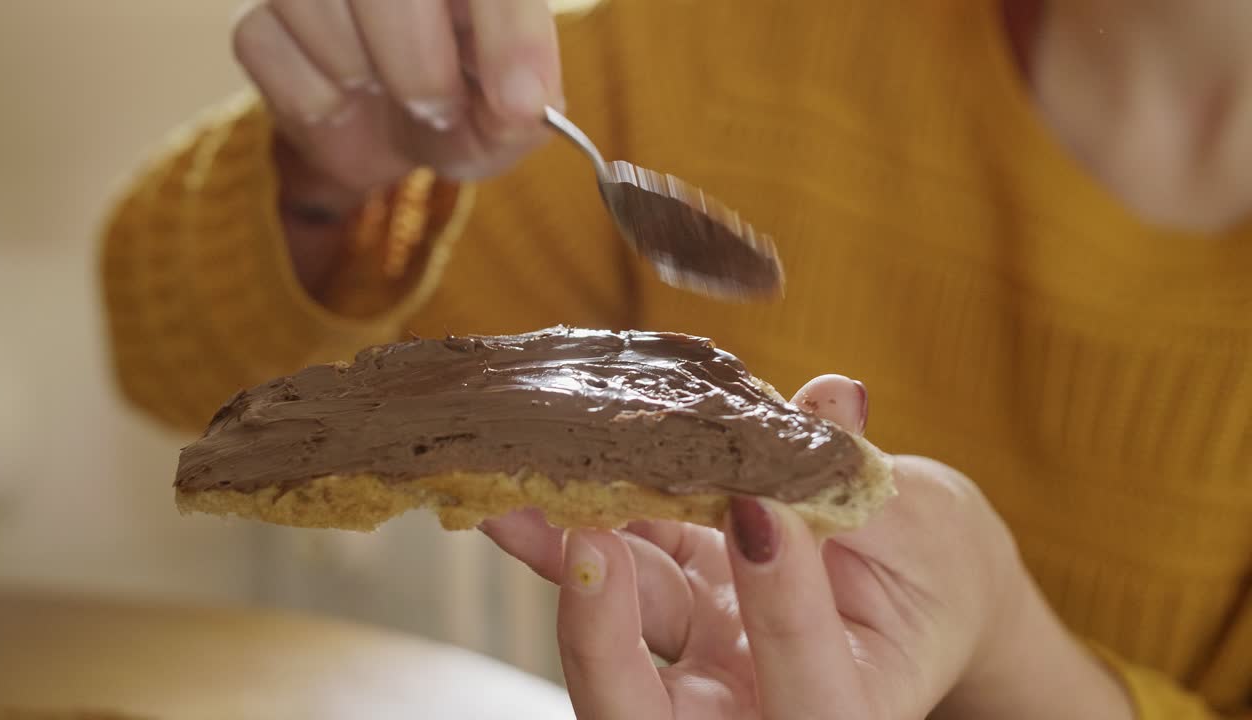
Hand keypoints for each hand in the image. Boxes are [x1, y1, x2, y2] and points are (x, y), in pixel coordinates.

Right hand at [233, 0, 561, 200]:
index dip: (508, 37)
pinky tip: (343, 100)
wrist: (403, 131)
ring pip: (318, 5)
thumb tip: (522, 103)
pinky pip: (267, 47)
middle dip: (419, 69)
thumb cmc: (467, 101)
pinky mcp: (259, 18)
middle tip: (439, 109)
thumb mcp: (512, 116)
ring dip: (363, 78)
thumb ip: (526, 105)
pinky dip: (314, 102)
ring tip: (386, 90)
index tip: (521, 103)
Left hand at [482, 375, 1134, 718]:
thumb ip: (866, 480)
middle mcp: (755, 704)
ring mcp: (703, 662)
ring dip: (564, 570)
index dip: (781, 603)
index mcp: (850, 709)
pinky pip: (614, 578)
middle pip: (656, 718)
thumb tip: (833, 399)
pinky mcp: (673, 607)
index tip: (761, 506)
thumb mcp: (927, 534)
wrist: (915, 585)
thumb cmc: (935, 571)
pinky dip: (565, 539)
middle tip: (595, 552)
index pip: (810, 687)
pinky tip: (523, 497)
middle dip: (605, 648)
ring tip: (516, 502)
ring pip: (617, 649)